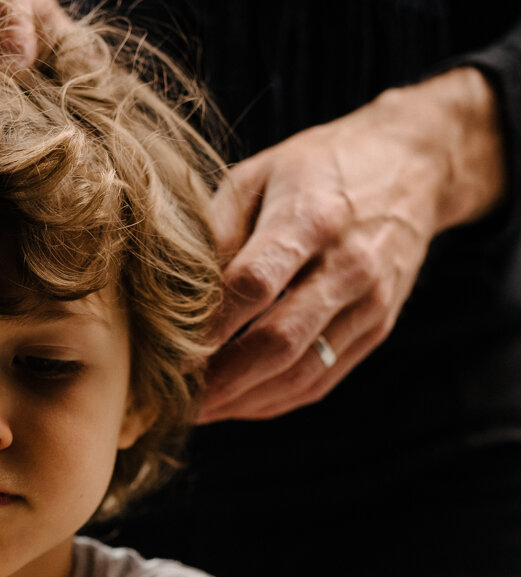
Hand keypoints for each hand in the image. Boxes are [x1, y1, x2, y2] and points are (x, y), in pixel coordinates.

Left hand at [199, 67, 505, 422]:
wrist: (413, 165)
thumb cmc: (318, 168)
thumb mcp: (259, 175)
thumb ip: (216, 231)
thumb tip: (171, 294)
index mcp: (313, 215)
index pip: (255, 284)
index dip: (209, 326)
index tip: (164, 352)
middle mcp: (349, 264)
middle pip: (279, 342)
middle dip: (219, 379)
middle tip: (170, 399)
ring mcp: (370, 303)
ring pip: (299, 374)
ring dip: (241, 401)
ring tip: (194, 411)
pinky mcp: (377, 330)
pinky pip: (319, 382)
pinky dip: (271, 402)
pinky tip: (234, 404)